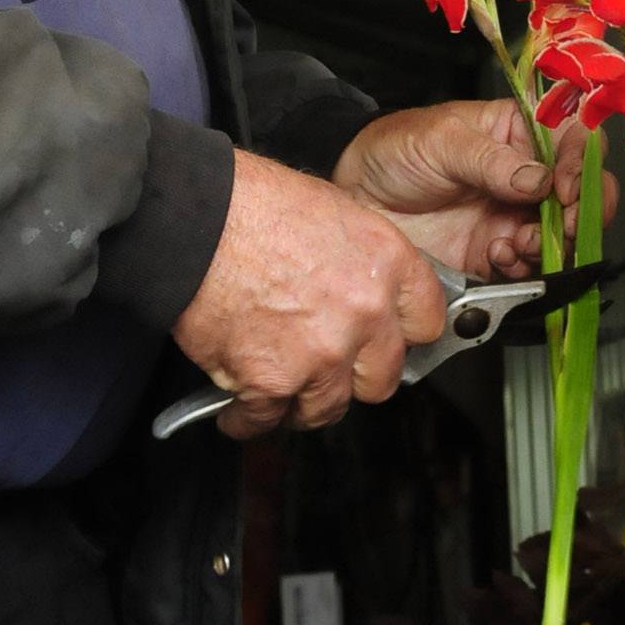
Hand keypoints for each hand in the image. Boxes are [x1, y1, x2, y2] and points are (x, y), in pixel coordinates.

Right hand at [171, 147, 445, 437]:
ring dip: (303, 403)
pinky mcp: (271, 380)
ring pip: (327, 408)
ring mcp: (321, 353)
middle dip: (354, 376)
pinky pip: (266, 420)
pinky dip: (248, 419)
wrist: (197, 218)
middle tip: (332, 366)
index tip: (386, 339)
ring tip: (284, 390)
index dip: (401, 335)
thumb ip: (360, 261)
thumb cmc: (254, 204)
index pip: (427, 322)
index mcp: (387, 265)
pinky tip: (239, 410)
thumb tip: (362, 287)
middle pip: (382, 378)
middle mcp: (364, 313)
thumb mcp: (336, 211)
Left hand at [333, 99, 616, 279]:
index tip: (566, 188)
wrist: (356, 195)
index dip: (581, 164)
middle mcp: (526, 175)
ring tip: (513, 244)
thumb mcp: (442, 140)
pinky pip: (527, 267)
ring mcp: (511, 215)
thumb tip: (540, 180)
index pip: (573, 140)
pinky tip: (496, 257)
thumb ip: (491, 160)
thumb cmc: (395, 149)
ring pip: (559, 236)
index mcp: (519, 133)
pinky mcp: (493, 252)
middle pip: (580, 194)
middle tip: (560, 227)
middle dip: (577, 215)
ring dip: (548, 246)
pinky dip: (521, 268)